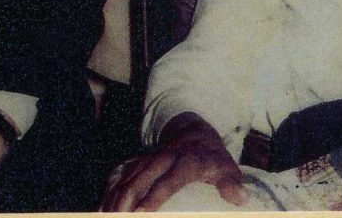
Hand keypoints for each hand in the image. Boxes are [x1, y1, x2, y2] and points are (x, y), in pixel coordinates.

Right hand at [101, 113, 243, 211]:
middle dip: (127, 200)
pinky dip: (108, 190)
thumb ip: (232, 184)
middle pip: (140, 179)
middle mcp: (163, 158)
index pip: (168, 181)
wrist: (195, 132)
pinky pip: (119, 174)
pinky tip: (100, 207)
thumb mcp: (227, 168)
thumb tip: (241, 199)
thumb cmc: (212, 158)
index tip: (142, 214)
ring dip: (114, 198)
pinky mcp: (139, 160)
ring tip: (102, 216)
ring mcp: (148, 158)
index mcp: (186, 161)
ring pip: (126, 177)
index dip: (155, 197)